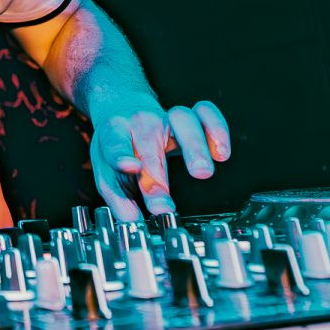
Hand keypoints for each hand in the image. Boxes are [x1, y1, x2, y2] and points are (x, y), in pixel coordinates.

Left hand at [88, 95, 229, 221]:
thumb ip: (119, 197)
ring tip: (203, 173)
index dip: (121, 156)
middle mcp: (142, 122)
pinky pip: (206, 113)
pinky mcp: (190, 115)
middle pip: (150, 141)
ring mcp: (167, 116)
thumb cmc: (119, 143)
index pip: (115, 144)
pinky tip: (221, 154)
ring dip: (195, 146)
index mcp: (115, 132)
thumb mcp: (108, 169)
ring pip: (183, 120)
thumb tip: (131, 221)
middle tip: (164, 206)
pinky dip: (217, 129)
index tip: (131, 169)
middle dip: (158, 175)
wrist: (124, 107)